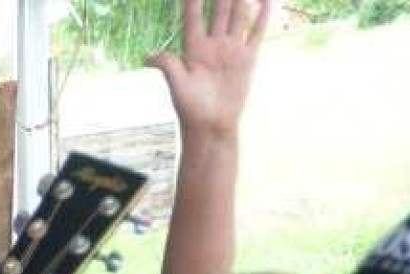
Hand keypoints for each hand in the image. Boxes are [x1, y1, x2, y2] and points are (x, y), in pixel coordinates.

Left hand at [149, 0, 271, 140]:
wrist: (212, 125)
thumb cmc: (191, 108)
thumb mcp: (177, 85)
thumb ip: (168, 65)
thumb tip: (148, 58)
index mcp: (193, 48)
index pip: (193, 16)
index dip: (192, 0)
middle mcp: (213, 44)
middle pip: (218, 10)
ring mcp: (231, 49)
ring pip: (238, 16)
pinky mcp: (247, 57)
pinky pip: (256, 32)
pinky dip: (262, 15)